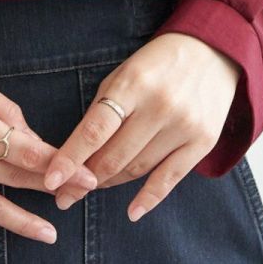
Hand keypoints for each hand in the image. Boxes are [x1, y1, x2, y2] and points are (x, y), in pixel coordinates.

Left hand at [41, 34, 240, 220]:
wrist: (212, 51)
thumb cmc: (156, 65)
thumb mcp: (123, 74)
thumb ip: (102, 111)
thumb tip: (77, 154)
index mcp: (133, 83)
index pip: (95, 129)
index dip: (71, 157)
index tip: (50, 179)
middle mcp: (160, 106)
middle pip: (115, 155)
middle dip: (85, 178)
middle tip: (63, 194)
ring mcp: (184, 126)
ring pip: (138, 169)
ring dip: (109, 184)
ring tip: (89, 190)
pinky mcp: (204, 141)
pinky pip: (171, 178)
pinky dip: (149, 198)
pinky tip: (132, 212)